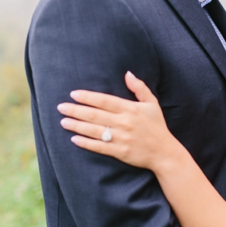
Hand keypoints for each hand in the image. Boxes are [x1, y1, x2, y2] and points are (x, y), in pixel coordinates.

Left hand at [58, 72, 182, 170]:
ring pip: (94, 131)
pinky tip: (75, 139)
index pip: (104, 101)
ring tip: (63, 122)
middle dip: (76, 111)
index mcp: (130, 109)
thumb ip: (140, 88)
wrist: (165, 153)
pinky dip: (86, 143)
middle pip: (95, 115)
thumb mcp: (152, 104)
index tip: (73, 94)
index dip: (88, 97)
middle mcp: (124, 123)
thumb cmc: (157, 127)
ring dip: (77, 126)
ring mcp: (122, 138)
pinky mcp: (120, 152)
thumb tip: (128, 73)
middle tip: (61, 107)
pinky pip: (100, 147)